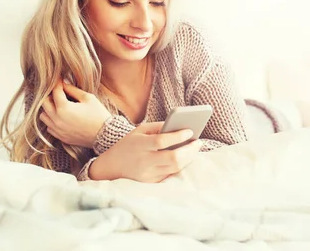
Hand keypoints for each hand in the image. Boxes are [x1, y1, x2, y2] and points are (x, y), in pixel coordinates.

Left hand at [40, 81, 110, 147]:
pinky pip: (49, 127)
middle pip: (44, 103)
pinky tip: (62, 118)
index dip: (58, 84)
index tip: (60, 80)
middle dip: (50, 95)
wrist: (105, 134)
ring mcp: (57, 129)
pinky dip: (52, 121)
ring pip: (43, 116)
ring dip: (49, 109)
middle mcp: (57, 119)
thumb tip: (64, 84)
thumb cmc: (98, 114)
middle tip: (59, 92)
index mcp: (64, 108)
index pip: (55, 91)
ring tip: (59, 106)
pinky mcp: (60, 136)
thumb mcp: (88, 98)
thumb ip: (74, 90)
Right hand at [88, 122, 202, 181]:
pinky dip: (181, 164)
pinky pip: (171, 173)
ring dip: (189, 157)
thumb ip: (158, 127)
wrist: (111, 168)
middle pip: (173, 158)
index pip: (162, 141)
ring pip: (175, 167)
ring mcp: (148, 174)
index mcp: (140, 145)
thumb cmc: (128, 145)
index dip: (178, 136)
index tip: (190, 131)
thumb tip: (180, 126)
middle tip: (199, 142)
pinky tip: (187, 156)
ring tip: (195, 148)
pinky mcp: (151, 183)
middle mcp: (144, 161)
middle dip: (189, 149)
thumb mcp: (139, 131)